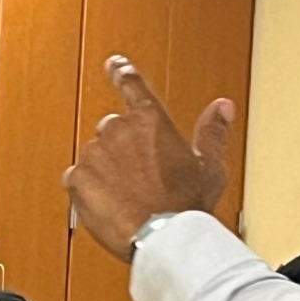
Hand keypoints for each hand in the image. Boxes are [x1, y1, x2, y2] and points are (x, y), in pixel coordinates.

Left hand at [64, 56, 233, 262]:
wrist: (163, 237)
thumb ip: (212, 132)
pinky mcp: (76, 179)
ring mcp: (95, 154)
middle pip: (113, 130)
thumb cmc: (187, 204)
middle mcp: (119, 131)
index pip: (133, 86)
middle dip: (123, 149)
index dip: (122, 72)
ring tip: (128, 197)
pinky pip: (78, 179)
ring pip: (96, 157)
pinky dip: (89, 190)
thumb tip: (222, 106)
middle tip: (140, 177)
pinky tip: (109, 205)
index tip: (114, 63)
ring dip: (106, 171)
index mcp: (151, 121)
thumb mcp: (209, 166)